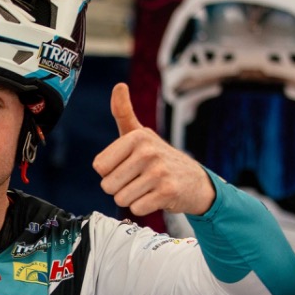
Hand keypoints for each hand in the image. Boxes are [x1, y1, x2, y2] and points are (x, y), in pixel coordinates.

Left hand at [94, 83, 215, 217]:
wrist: (195, 181)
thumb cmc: (159, 157)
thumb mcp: (140, 134)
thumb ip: (124, 113)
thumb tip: (119, 85)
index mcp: (137, 136)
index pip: (99, 166)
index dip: (109, 172)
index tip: (127, 166)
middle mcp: (148, 152)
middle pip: (108, 185)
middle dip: (119, 187)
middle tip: (138, 180)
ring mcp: (159, 172)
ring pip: (121, 199)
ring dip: (132, 198)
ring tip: (147, 187)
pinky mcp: (167, 192)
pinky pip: (136, 209)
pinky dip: (143, 207)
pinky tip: (156, 197)